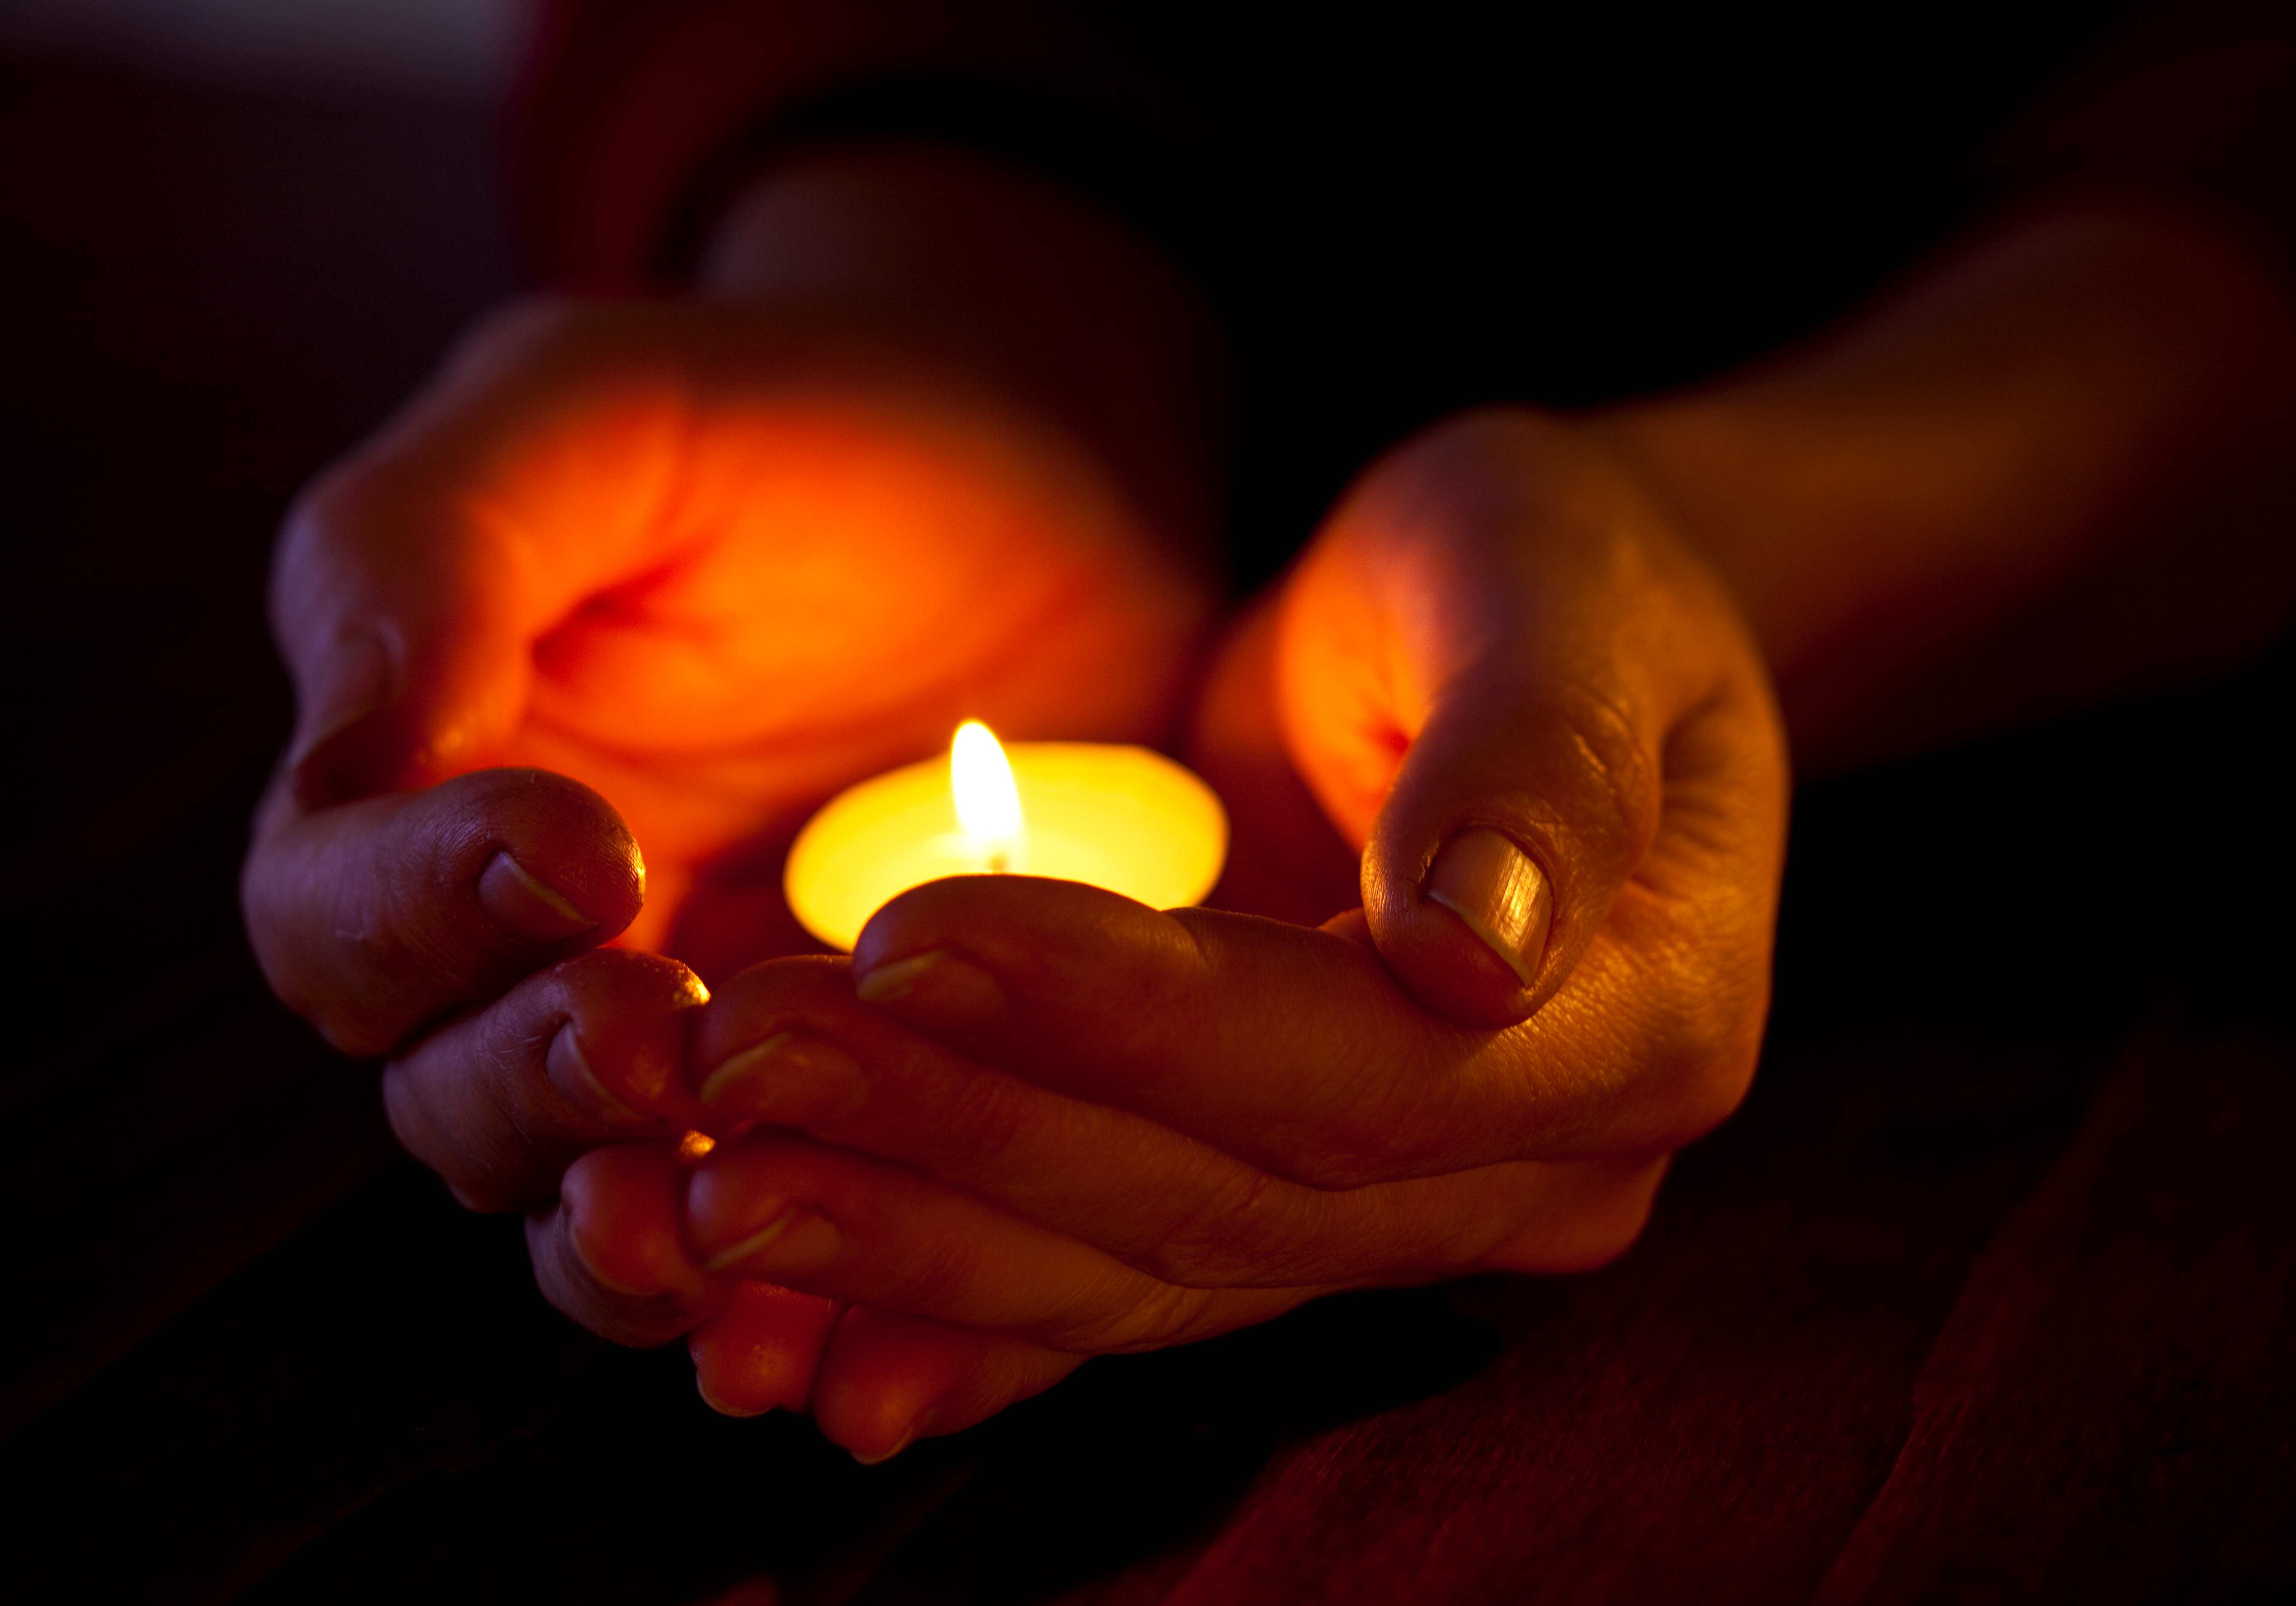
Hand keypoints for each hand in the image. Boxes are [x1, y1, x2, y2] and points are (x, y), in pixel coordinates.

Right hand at [240, 228, 1216, 1390]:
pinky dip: (807, 1303)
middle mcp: (538, 951)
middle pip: (453, 1091)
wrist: (1037, 479)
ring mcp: (704, 1041)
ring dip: (637, 1245)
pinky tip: (838, 1340)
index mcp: (436, 791)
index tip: (579, 857)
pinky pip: (805, 1239)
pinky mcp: (866, 1098)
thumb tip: (356, 759)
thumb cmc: (796, 420)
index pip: (340, 910)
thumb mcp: (595, 411)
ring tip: (710, 1241)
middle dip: (537, 1089)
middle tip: (655, 1049)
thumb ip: (427, 553)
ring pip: (598, 1206)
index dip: (425, 908)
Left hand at [672, 409, 1789, 1446]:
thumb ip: (1534, 761)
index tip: (908, 937)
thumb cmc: (1561, 577)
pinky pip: (1107, 1287)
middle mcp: (1531, 1172)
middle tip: (737, 1060)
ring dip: (916, 1236)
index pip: (1351, 1073)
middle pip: (1218, 1202)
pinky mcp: (1280, 1201)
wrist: (1547, 647)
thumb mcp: (1560, 594)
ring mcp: (1404, 1214)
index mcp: (1639, 1029)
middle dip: (966, 1138)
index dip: (1125, 1022)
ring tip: (709, 1185)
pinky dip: (950, 1309)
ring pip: (1139, 1272)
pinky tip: (792, 1332)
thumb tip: (1476, 950)